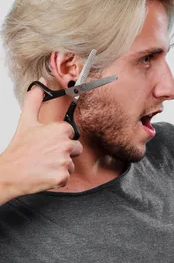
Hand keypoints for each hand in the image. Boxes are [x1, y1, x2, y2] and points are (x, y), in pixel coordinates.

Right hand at [0, 77, 82, 198]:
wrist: (8, 173)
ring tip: (43, 164)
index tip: (48, 142)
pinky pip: (67, 177)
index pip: (71, 133)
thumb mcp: (26, 121)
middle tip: (45, 154)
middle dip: (63, 152)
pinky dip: (57, 178)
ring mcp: (64, 162)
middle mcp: (64, 145)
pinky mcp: (62, 177)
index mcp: (59, 130)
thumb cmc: (18, 149)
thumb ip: (35, 100)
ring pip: (71, 163)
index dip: (59, 138)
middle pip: (76, 149)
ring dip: (60, 166)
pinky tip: (44, 174)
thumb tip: (40, 83)